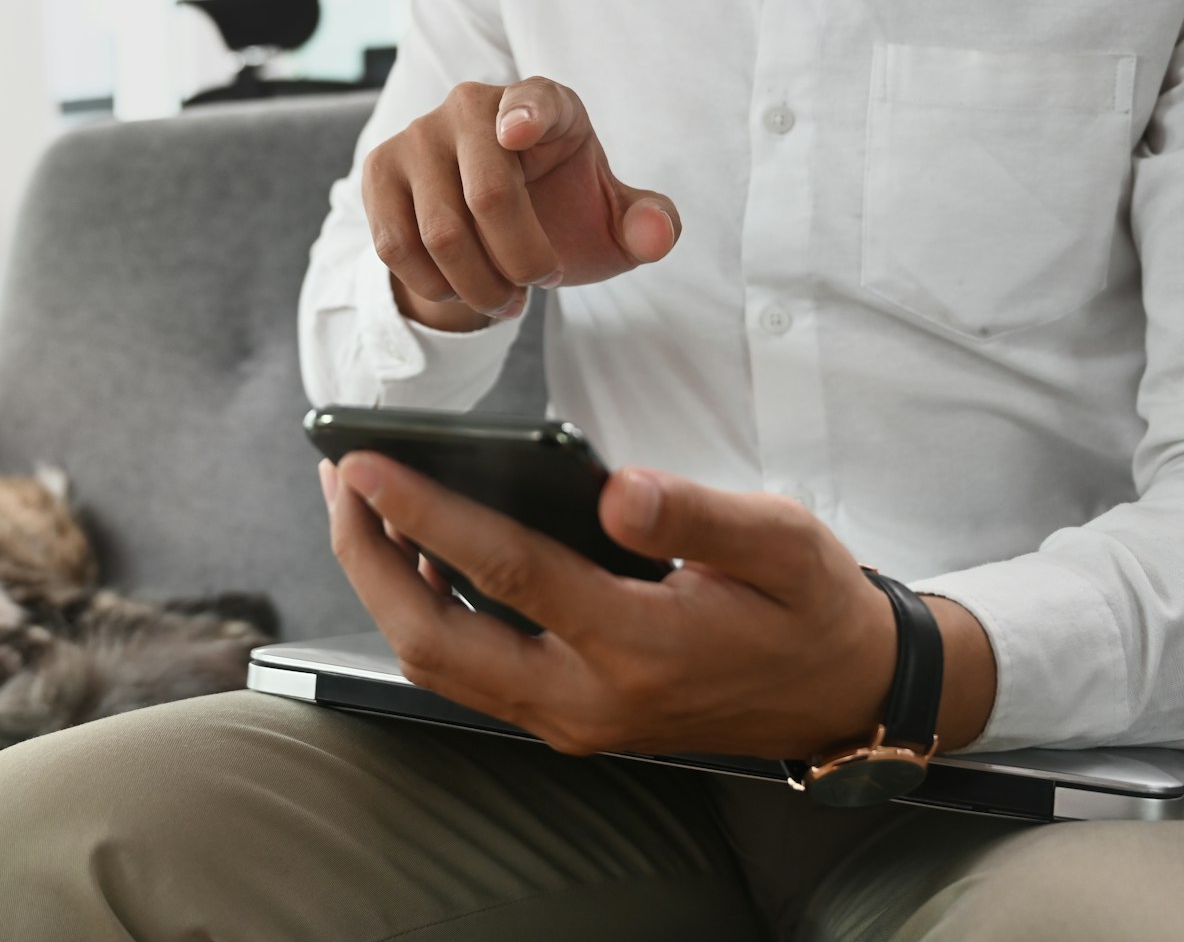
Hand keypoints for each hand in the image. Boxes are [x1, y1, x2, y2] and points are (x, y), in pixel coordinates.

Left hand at [322, 454, 992, 759]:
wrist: (844, 694)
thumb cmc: (810, 607)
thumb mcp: (783, 543)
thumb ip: (698, 515)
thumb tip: (616, 488)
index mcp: (640, 646)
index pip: (505, 573)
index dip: (425, 513)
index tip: (364, 463)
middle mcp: (588, 698)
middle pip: (437, 638)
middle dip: (368, 559)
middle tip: (339, 481)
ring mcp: (570, 719)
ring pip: (440, 663)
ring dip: (385, 586)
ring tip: (359, 507)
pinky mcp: (566, 717)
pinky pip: (468, 671)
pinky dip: (425, 612)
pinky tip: (417, 553)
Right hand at [362, 77, 681, 329]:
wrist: (489, 227)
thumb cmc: (562, 211)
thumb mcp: (612, 223)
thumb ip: (648, 225)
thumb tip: (656, 236)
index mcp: (544, 103)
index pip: (535, 100)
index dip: (527, 114)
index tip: (520, 133)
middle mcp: (474, 105)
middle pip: (490, 196)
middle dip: (521, 263)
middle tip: (539, 287)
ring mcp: (420, 133)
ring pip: (441, 233)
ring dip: (479, 287)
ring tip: (505, 298)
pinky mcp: (381, 168)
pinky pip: (397, 245)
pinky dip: (434, 285)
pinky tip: (459, 287)